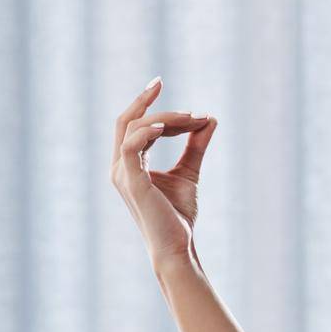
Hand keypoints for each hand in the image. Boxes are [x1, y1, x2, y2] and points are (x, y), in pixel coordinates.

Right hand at [109, 76, 216, 264]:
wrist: (178, 246)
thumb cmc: (178, 214)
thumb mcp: (190, 172)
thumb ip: (196, 146)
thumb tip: (210, 119)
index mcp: (129, 163)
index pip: (137, 126)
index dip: (159, 110)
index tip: (187, 107)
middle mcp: (120, 166)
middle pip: (127, 121)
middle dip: (145, 100)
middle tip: (164, 85)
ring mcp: (123, 174)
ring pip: (132, 128)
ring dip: (163, 117)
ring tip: (192, 118)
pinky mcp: (132, 182)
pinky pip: (131, 147)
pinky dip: (147, 131)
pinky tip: (169, 126)